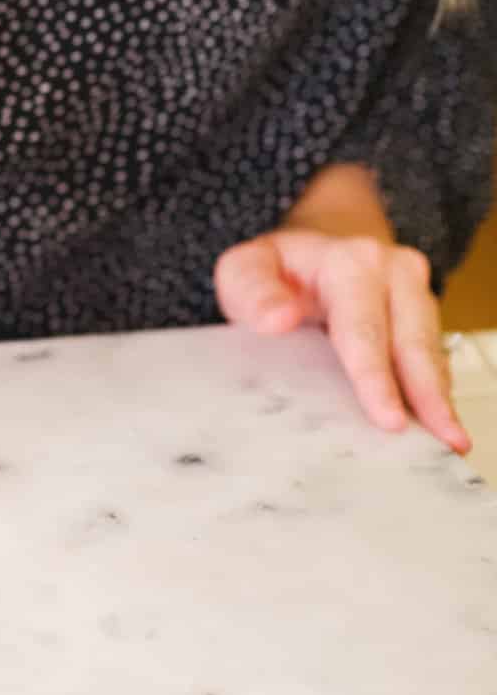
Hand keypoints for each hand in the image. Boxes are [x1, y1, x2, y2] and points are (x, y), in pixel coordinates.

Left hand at [214, 228, 470, 454]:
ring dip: (438, 398)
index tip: (388, 417)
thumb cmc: (278, 271)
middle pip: (412, 342)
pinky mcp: (424, 317)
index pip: (363, 328)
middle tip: (439, 441)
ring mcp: (415, 294)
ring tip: (449, 441)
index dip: (375, 376)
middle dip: (426, 395)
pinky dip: (434, 392)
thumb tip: (278, 319)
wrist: (313, 253)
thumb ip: (253, 292)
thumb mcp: (245, 270)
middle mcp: (392, 272)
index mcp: (349, 261)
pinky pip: (434, 358)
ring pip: (431, 352)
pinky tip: (433, 424)